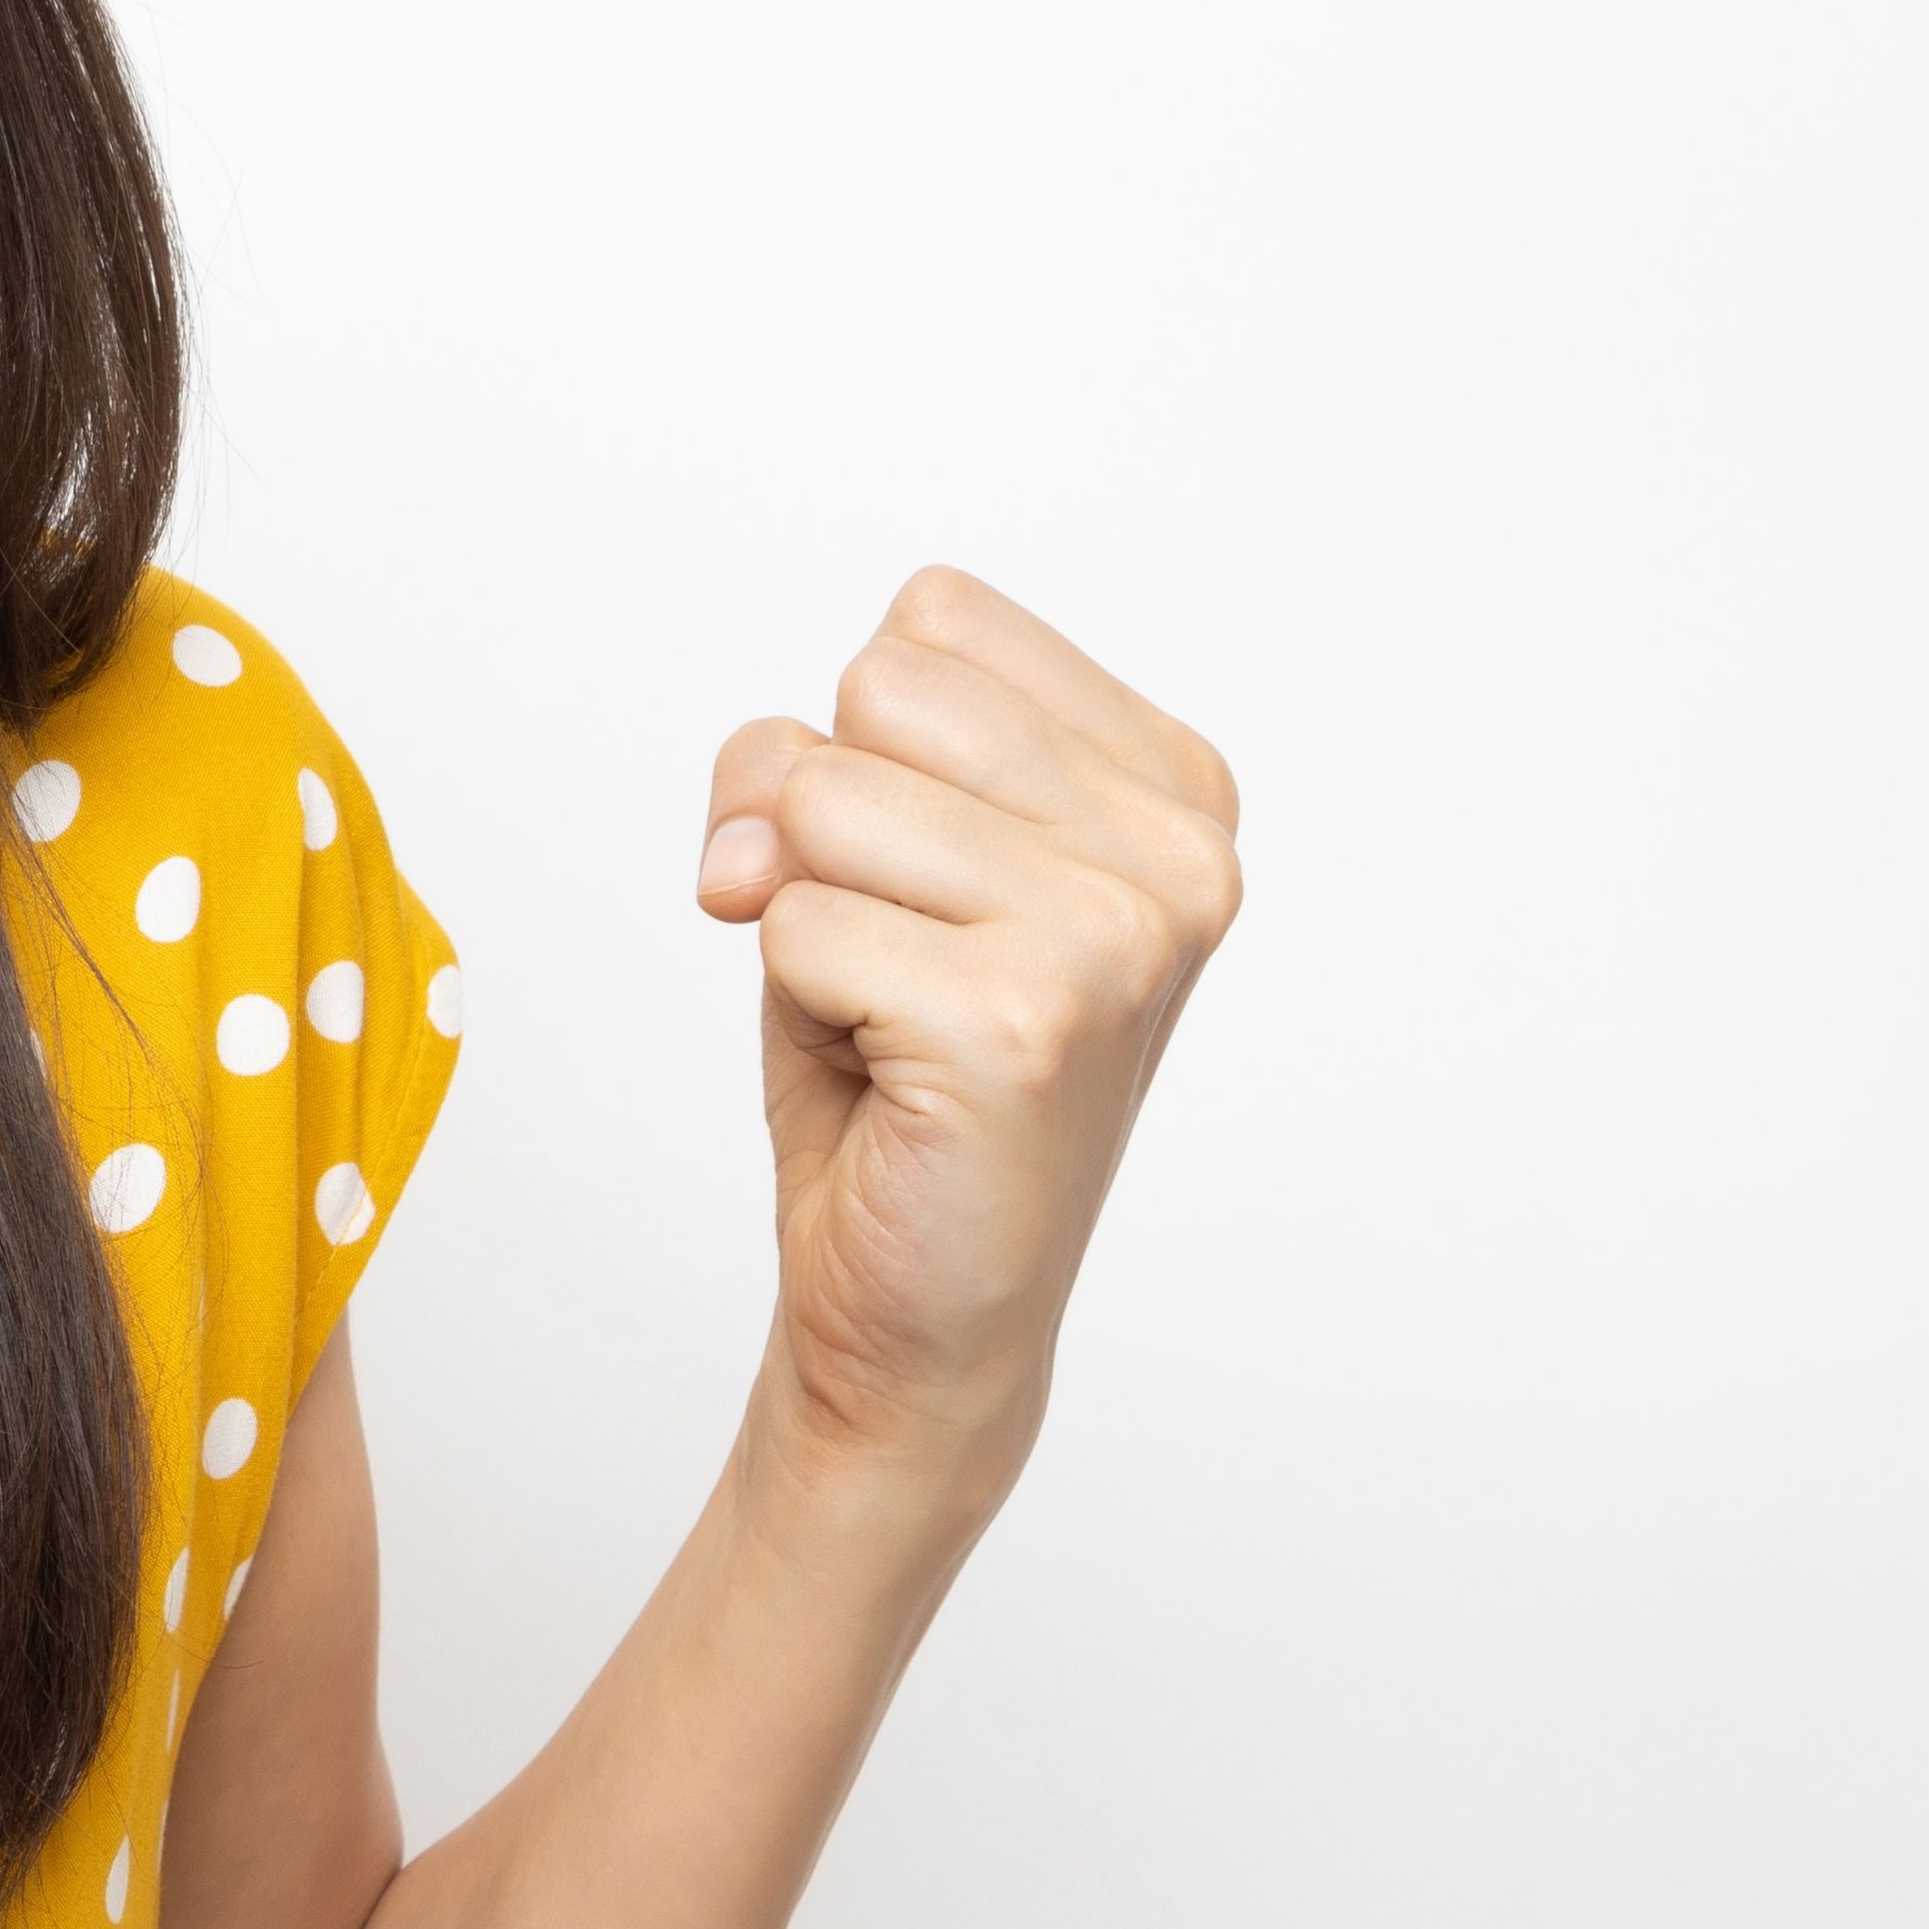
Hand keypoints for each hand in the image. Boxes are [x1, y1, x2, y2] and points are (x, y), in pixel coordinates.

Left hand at [694, 569, 1240, 1512]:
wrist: (925, 1308)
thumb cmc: (895, 1074)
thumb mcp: (848, 860)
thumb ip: (800, 768)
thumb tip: (748, 847)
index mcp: (1172, 782)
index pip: (932, 619)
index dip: (858, 744)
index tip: (916, 880)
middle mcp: (1179, 850)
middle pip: (877, 689)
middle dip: (822, 825)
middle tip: (889, 962)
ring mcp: (1117, 936)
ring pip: (820, 799)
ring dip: (808, 919)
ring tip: (890, 1019)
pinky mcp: (1025, 1022)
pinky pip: (795, 924)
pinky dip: (797, 1006)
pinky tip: (885, 1080)